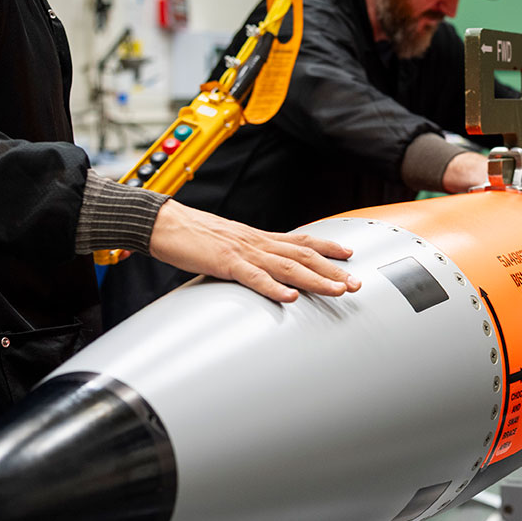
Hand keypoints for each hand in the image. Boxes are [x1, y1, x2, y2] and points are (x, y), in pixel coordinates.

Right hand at [148, 199, 358, 303]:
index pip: (301, 239)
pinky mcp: (226, 263)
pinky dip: (273, 288)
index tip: (350, 254)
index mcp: (258, 237)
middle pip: (303, 255)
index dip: (327, 246)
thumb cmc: (192, 234)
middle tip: (357, 283)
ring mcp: (243, 252)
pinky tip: (290, 297)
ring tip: (338, 290)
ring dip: (315, 279)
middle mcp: (257, 242)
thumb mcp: (227, 243)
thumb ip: (246, 254)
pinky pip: (254, 277)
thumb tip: (259, 266)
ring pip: (288, 266)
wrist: (163, 222)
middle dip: (333, 270)